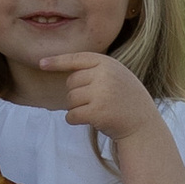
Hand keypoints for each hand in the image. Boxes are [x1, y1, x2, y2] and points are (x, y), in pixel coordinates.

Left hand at [33, 46, 156, 138]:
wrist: (143, 125)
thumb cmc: (126, 101)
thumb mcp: (116, 76)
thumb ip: (96, 71)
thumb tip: (65, 71)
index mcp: (108, 63)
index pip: (77, 59)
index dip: (58, 61)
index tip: (41, 63)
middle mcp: (104, 75)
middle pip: (70, 82)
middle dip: (76, 93)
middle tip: (95, 101)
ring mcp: (101, 93)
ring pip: (70, 99)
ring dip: (77, 108)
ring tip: (96, 110)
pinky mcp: (97, 112)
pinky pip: (71, 115)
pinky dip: (74, 119)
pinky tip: (89, 120)